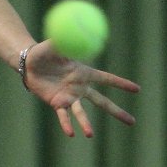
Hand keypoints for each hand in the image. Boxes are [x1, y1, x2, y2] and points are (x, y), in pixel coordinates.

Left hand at [23, 40, 139, 137]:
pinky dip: (67, 124)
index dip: (121, 84)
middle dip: (117, 111)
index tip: (138, 89)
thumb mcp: (56, 44)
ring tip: (91, 134)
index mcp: (84, 73)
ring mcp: (69, 97)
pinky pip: (63, 115)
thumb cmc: (44, 51)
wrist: (29, 64)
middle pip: (102, 102)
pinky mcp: (56, 102)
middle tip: (133, 122)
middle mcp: (80, 88)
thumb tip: (74, 31)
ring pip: (81, 112)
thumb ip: (65, 40)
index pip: (107, 79)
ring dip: (86, 123)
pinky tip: (71, 133)